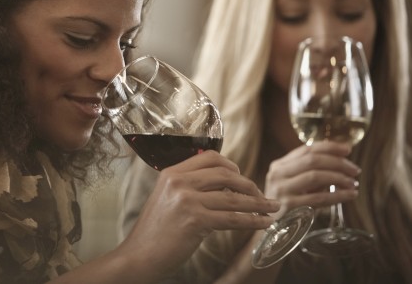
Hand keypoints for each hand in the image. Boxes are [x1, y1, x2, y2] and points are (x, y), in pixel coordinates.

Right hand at [120, 150, 279, 277]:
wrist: (139, 255)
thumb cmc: (155, 231)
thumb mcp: (166, 198)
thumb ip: (188, 187)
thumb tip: (224, 185)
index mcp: (172, 172)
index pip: (210, 157)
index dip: (232, 165)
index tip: (244, 177)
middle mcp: (179, 181)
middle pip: (226, 174)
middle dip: (250, 185)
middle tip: (262, 196)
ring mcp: (187, 200)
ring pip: (233, 198)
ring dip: (258, 204)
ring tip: (273, 209)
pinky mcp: (195, 220)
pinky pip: (232, 219)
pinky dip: (252, 221)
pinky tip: (263, 223)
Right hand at [264, 141, 359, 217]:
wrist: (269, 227)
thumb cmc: (285, 203)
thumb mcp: (291, 183)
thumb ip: (309, 172)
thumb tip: (340, 162)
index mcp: (279, 165)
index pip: (307, 149)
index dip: (329, 147)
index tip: (348, 149)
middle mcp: (278, 174)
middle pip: (312, 160)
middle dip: (338, 163)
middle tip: (355, 170)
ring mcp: (282, 189)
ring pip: (315, 176)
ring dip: (339, 178)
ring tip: (353, 183)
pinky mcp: (289, 206)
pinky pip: (319, 198)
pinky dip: (337, 195)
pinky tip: (349, 195)